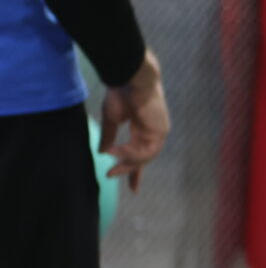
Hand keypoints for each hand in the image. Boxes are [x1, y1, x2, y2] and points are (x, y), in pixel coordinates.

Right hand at [100, 51, 169, 188]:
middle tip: (111, 174)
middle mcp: (154, 132)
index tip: (134, 190)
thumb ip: (109, 137)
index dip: (136, 171)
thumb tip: (103, 153)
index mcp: (145, 129)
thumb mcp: (112, 120)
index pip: (142, 154)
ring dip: (127, 162)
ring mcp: (159, 131)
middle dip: (129, 169)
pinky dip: (129, 154)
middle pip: (144, 158)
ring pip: (145, 157)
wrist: (130, 78)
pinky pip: (145, 150)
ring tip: (111, 165)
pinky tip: (115, 153)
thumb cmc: (121, 93)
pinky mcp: (159, 130)